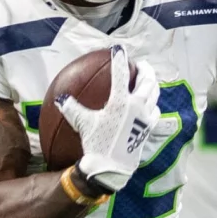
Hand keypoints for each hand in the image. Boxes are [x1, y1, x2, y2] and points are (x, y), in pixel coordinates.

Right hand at [57, 46, 166, 192]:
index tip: (118, 49)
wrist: (112, 168)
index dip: (119, 59)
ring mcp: (146, 117)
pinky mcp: (149, 128)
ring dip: (153, 84)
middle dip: (145, 69)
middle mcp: (137, 106)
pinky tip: (150, 105)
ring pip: (155, 94)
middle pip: (147, 81)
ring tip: (149, 80)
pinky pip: (155, 110)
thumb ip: (72, 108)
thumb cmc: (97, 144)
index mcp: (121, 102)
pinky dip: (153, 103)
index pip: (121, 73)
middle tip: (141, 64)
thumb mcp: (83, 124)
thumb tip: (60, 98)